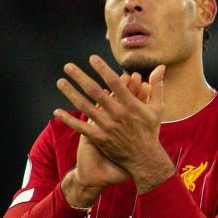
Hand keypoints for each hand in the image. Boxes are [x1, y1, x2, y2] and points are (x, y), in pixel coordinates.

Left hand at [60, 68, 152, 206]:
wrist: (144, 159)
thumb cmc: (151, 131)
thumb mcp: (157, 108)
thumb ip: (156, 86)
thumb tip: (161, 67)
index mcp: (131, 105)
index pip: (114, 83)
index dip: (102, 69)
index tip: (92, 58)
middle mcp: (117, 114)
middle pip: (95, 91)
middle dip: (80, 77)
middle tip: (68, 66)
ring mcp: (107, 127)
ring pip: (85, 107)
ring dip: (71, 93)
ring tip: (60, 82)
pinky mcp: (100, 138)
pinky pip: (81, 127)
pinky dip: (68, 120)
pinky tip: (57, 111)